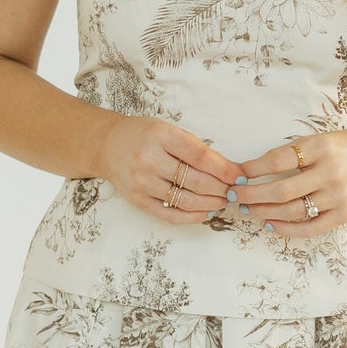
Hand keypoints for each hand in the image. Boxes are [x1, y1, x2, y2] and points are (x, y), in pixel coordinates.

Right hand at [98, 116, 246, 226]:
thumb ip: (195, 148)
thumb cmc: (144, 135)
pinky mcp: (137, 200)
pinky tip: (205, 212)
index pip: (200, 156)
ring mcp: (142, 182)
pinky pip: (169, 215)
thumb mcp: (169, 130)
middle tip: (234, 191)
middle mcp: (149, 159)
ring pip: (185, 200)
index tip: (240, 176)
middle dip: (221, 188)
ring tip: (223, 201)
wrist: (107, 145)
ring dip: (210, 203)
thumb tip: (229, 170)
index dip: (224, 169)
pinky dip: (191, 217)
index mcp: (161, 136)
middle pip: (195, 181)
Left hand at [230, 128, 346, 235]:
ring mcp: (338, 196)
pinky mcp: (344, 215)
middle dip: (251, 194)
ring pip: (291, 210)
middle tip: (234, 195)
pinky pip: (310, 228)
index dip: (253, 168)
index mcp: (321, 147)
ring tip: (248, 209)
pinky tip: (270, 224)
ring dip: (263, 212)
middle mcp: (329, 172)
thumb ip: (293, 152)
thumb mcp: (321, 140)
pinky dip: (286, 229)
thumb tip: (253, 169)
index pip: (278, 160)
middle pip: (280, 190)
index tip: (239, 173)